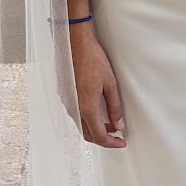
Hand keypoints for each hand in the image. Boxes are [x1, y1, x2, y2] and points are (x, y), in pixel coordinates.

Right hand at [69, 24, 127, 148]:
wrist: (74, 43)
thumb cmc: (93, 60)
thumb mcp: (110, 84)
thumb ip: (114, 107)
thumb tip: (118, 125)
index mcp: (85, 106)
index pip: (98, 135)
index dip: (111, 143)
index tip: (121, 142)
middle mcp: (73, 107)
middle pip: (87, 134)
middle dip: (103, 138)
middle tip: (117, 136)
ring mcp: (67, 101)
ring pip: (80, 124)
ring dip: (95, 128)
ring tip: (110, 122)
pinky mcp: (64, 94)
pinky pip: (75, 113)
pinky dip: (87, 118)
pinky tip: (97, 111)